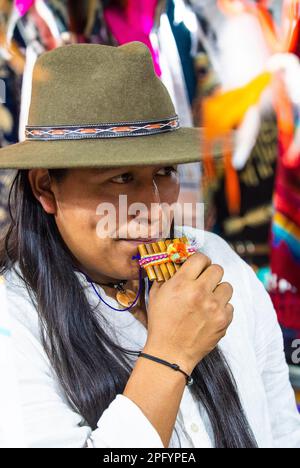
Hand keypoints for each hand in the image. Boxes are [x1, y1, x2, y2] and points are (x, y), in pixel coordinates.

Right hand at [144, 253, 233, 373]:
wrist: (169, 353)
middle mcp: (200, 292)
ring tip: (208, 300)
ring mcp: (214, 307)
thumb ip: (167, 277)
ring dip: (218, 291)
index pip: (200, 258)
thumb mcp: (156, 296)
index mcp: (182, 283)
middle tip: (204, 282)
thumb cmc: (161, 324)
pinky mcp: (224, 320)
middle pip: (218, 269)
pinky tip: (209, 315)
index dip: (200, 261)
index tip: (198, 267)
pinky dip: (221, 309)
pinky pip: (230, 306)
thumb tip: (177, 265)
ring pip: (227, 286)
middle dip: (210, 274)